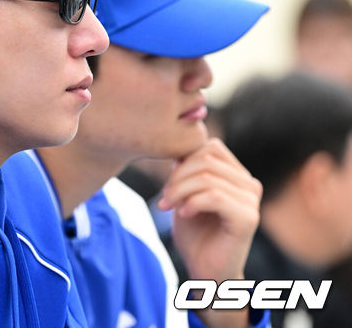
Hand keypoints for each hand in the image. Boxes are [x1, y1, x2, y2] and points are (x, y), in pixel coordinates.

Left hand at [157, 138, 261, 327]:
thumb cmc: (195, 233)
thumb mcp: (186, 194)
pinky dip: (192, 203)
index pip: (211, 147)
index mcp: (238, 175)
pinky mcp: (248, 218)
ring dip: (180, 191)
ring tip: (169, 206)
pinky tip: (184, 214)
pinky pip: (215, 197)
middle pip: (206, 160)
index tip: (168, 184)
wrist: (205, 271)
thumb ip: (187, 170)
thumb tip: (178, 146)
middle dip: (178, 177)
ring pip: (207, 178)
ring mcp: (252, 201)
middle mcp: (249, 184)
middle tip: (165, 198)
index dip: (184, 160)